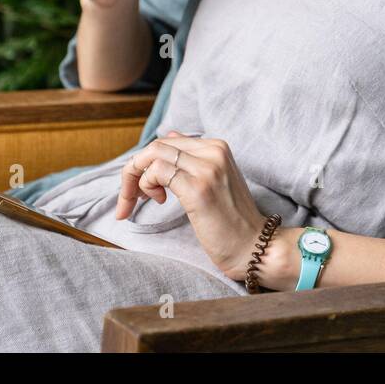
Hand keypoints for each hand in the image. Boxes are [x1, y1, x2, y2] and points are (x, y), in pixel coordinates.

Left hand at [116, 130, 278, 280]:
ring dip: (135, 180)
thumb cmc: (232, 220)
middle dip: (133, 170)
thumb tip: (170, 136)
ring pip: (152, 155)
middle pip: (156, 146)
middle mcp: (213, 151)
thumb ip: (193, 158)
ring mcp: (207, 168)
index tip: (139, 188)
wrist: (255, 246)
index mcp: (217, 147)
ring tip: (143, 201)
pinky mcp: (198, 188)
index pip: (167, 142)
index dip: (146, 163)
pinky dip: (146, 186)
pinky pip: (157, 172)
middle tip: (129, 198)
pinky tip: (159, 201)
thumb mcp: (214, 180)